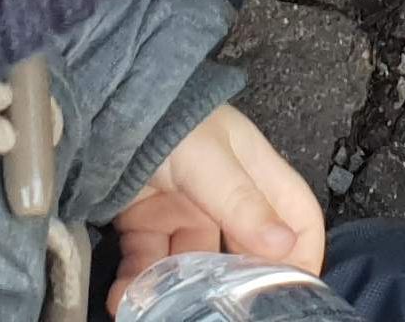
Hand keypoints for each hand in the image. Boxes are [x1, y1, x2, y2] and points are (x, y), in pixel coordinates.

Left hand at [108, 106, 324, 314]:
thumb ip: (241, 202)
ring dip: (177, 293)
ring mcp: (184, 209)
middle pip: (245, 252)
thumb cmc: (165, 116)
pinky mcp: (145, 220)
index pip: (298, 216)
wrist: (100, 103)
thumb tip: (284, 246)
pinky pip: (149, 262)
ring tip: (158, 311)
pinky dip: (138, 283)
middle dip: (236, 286)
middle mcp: (224, 195)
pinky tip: (126, 298)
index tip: (295, 294)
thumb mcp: (208, 158)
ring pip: (192, 266)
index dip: (305, 254)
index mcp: (254, 172)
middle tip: (223, 312)